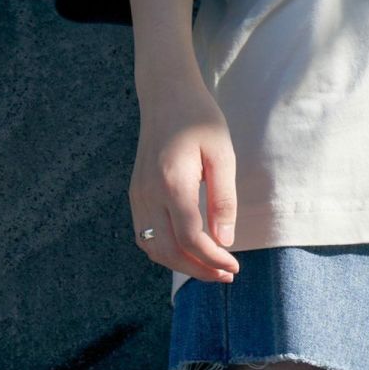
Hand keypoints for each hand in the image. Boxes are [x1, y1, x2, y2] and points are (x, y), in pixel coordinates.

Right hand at [129, 76, 240, 282]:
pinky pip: (144, 235)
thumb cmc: (199, 119)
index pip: (190, 238)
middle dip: (198, 270)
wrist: (166, 94)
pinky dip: (164, 251)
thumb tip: (224, 241)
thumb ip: (223, 199)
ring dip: (180, 265)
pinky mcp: (134, 193)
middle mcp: (148, 194)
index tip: (234, 266)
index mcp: (172, 182)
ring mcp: (137, 195)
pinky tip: (186, 251)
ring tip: (209, 267)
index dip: (212, 259)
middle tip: (226, 275)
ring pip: (152, 248)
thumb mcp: (222, 154)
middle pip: (168, 251)